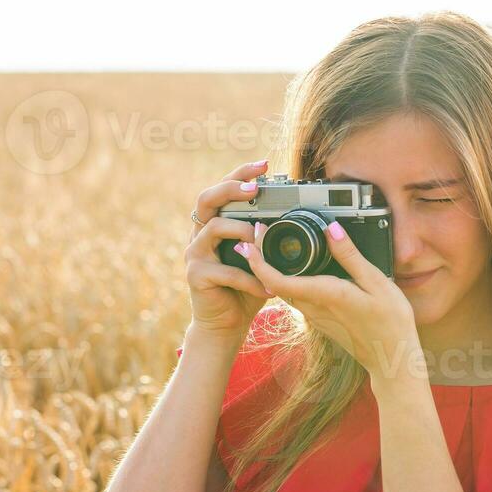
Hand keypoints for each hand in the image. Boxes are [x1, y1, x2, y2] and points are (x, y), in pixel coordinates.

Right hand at [183, 158, 273, 339]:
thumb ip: (269, 237)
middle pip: (207, 198)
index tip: (264, 165)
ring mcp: (195, 253)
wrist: (226, 325)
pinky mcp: (196, 275)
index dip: (241, 174)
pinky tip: (267, 289)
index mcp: (216, 223)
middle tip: (255, 189)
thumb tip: (296, 213)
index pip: (223, 190)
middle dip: (231, 188)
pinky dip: (250, 279)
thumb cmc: (246, 288)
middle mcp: (201, 233)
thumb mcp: (262, 258)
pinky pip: (225, 270)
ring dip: (243, 231)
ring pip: (214, 227)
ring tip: (261, 242)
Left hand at [233, 218, 418, 382]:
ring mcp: (315, 316)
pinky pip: (297, 297)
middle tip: (260, 233)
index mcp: (325, 295)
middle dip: (262, 258)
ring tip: (272, 245)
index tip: (249, 242)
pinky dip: (289, 280)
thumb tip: (331, 230)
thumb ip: (350, 256)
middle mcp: (313, 308)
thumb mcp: (377, 282)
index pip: (277, 280)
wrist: (391, 358)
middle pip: (275, 283)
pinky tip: (297, 268)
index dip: (258, 261)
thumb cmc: (390, 322)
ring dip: (274, 269)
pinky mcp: (320, 320)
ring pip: (285, 291)